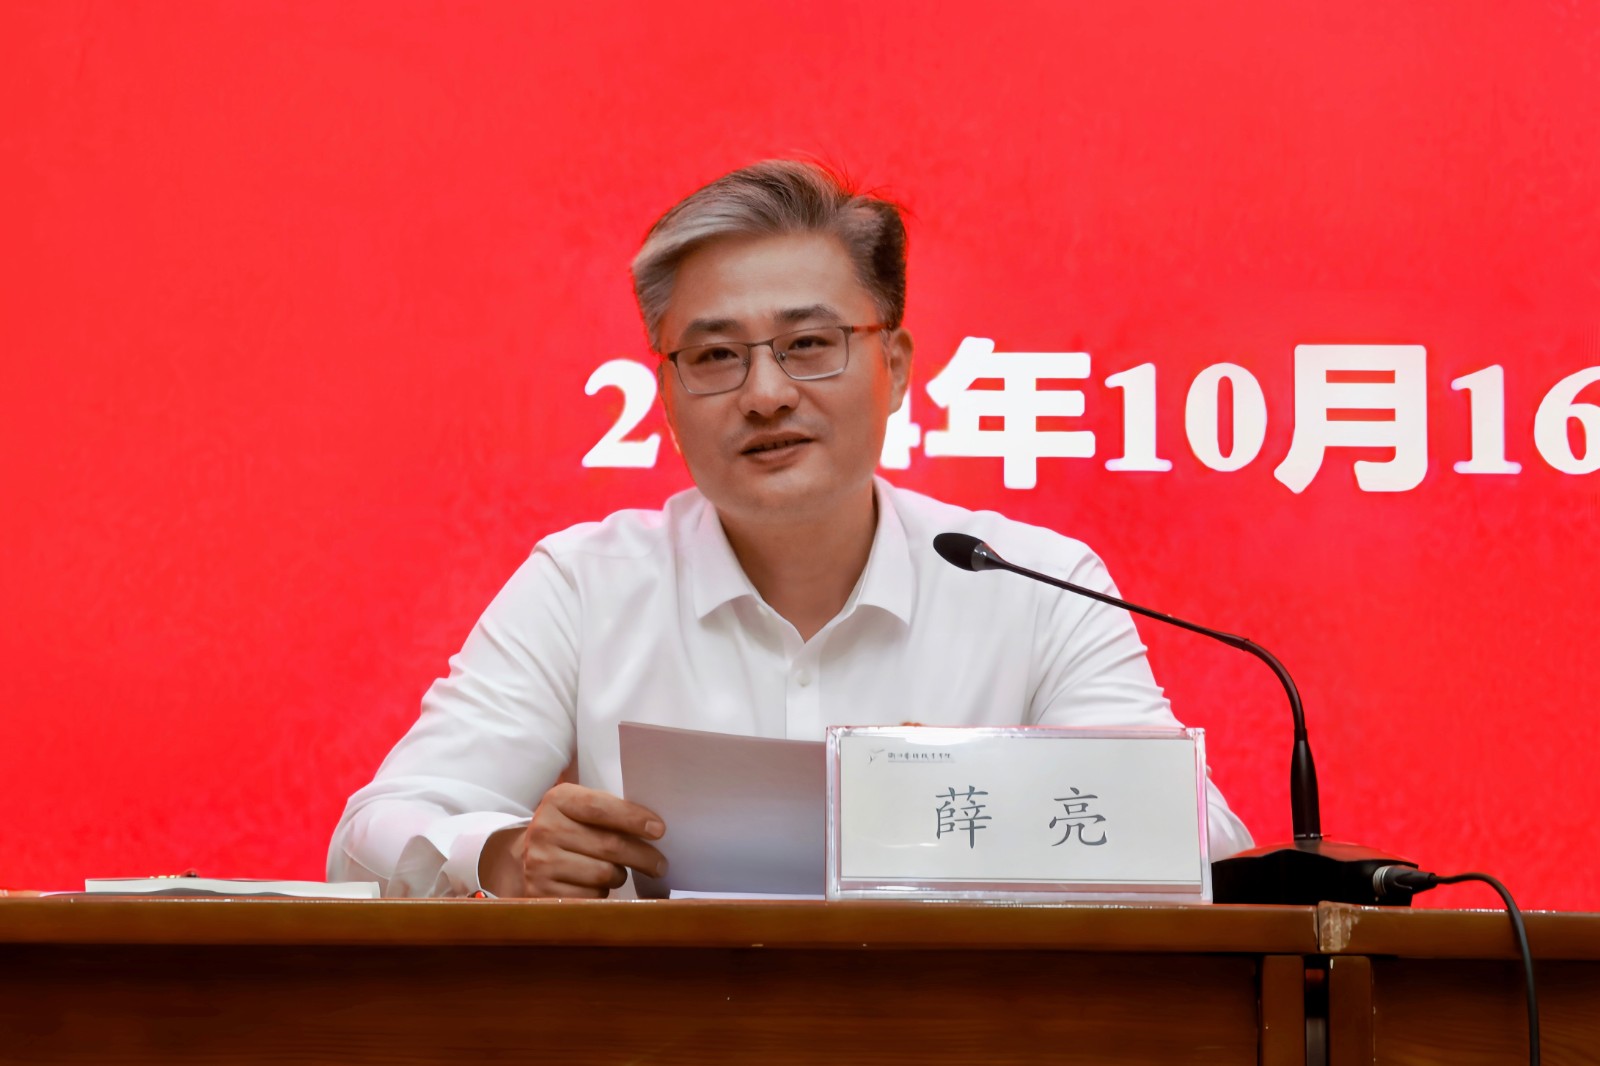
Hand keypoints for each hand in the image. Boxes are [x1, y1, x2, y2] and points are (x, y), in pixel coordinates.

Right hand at [481, 783, 665, 897]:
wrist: (526, 857)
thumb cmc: (570, 830)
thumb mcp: (582, 810)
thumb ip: (611, 811)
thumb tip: (655, 828)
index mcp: (558, 800)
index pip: (600, 808)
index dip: (633, 818)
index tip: (659, 830)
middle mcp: (544, 828)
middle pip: (609, 845)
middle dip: (643, 856)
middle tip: (660, 864)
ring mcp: (540, 863)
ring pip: (604, 874)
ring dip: (620, 876)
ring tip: (619, 872)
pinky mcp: (541, 892)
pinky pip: (590, 897)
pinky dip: (601, 894)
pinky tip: (595, 886)